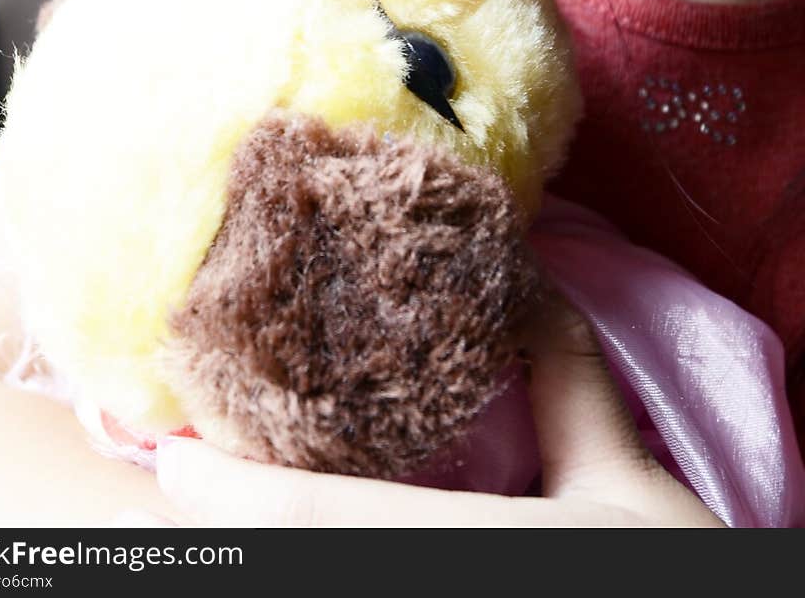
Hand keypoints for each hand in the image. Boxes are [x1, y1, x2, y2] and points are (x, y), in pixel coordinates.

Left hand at [116, 293, 724, 527]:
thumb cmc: (671, 576)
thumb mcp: (626, 484)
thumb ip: (567, 378)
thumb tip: (527, 277)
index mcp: (454, 550)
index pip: (317, 526)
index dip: (233, 496)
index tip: (172, 463)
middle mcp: (417, 584)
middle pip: (303, 557)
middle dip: (241, 520)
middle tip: (191, 474)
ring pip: (317, 572)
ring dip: (273, 535)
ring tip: (233, 496)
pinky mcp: (427, 597)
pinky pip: (344, 583)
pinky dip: (313, 546)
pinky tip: (308, 523)